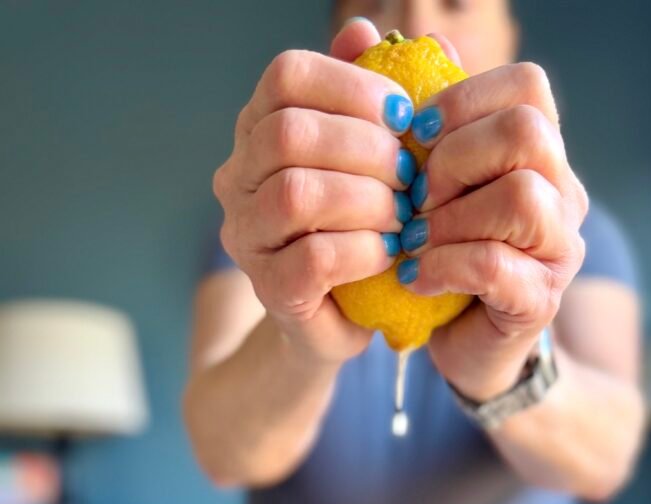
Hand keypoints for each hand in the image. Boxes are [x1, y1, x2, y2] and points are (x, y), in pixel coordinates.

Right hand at [213, 20, 414, 364]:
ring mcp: (246, 238)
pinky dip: (363, 250)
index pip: (287, 77)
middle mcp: (236, 179)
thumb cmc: (359, 230)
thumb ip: (372, 100)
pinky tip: (387, 253)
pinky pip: (313, 257)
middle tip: (409, 175)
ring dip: (366, 201)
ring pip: (296, 195)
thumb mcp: (373, 162)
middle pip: (289, 134)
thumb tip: (367, 31)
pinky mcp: (270, 291)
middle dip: (365, 149)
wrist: (339, 321)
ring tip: (401, 216)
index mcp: (258, 130)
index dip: (351, 86)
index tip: (403, 114)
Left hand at [397, 62, 588, 400]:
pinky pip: (495, 265)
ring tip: (414, 241)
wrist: (464, 347)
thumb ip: (405, 118)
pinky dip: (444, 266)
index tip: (416, 138)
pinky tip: (416, 277)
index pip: (527, 89)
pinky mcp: (539, 301)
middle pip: (528, 134)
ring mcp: (558, 250)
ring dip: (450, 217)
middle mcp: (562, 195)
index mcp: (540, 155)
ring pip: (520, 197)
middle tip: (417, 196)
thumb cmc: (442, 259)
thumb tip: (363, 34)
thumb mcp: (423, 186)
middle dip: (456, 159)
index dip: (463, 101)